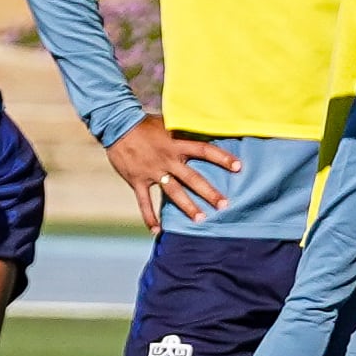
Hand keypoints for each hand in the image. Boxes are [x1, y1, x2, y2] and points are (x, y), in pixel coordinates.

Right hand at [105, 119, 239, 227]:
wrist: (117, 124)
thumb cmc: (145, 124)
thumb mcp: (168, 124)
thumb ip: (184, 131)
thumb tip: (207, 128)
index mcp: (176, 143)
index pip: (204, 150)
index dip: (222, 158)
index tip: (238, 167)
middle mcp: (167, 159)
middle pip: (192, 178)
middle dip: (209, 192)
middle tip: (225, 205)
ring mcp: (152, 171)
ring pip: (173, 192)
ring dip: (187, 207)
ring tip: (200, 219)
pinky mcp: (137, 180)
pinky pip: (144, 202)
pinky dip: (150, 217)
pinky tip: (157, 231)